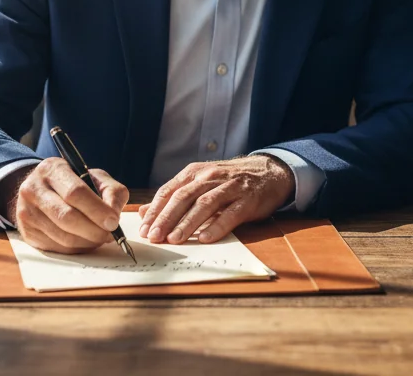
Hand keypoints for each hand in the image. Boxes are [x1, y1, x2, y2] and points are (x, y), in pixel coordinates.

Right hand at [1, 157, 128, 252]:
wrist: (40, 191)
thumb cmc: (73, 184)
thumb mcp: (94, 177)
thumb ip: (111, 191)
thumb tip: (114, 215)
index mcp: (52, 169)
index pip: (75, 192)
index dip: (97, 210)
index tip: (113, 222)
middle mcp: (34, 188)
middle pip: (67, 217)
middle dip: (93, 230)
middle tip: (109, 235)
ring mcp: (27, 211)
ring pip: (62, 236)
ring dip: (87, 242)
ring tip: (100, 238)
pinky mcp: (27, 232)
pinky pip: (56, 247)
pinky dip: (76, 248)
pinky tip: (85, 241)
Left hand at [137, 155, 293, 244]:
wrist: (268, 172)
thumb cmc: (229, 181)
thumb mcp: (200, 183)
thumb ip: (174, 197)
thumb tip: (144, 212)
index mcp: (195, 173)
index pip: (169, 191)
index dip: (155, 210)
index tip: (144, 229)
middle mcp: (210, 177)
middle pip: (183, 197)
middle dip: (166, 218)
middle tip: (154, 236)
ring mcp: (230, 187)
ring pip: (204, 204)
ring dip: (187, 223)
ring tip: (174, 239)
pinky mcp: (247, 200)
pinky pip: (230, 213)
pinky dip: (217, 226)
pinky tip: (206, 238)